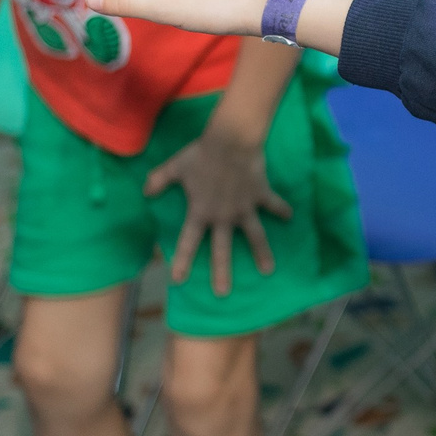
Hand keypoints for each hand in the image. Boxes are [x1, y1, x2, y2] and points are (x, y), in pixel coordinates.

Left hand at [145, 127, 291, 296]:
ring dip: (261, 254)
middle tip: (223, 294)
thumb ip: (159, 180)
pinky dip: (282, 209)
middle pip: (221, 250)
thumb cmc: (201, 155)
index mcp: (200, 212)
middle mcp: (223, 217)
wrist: (231, 141)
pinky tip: (290, 216)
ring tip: (267, 270)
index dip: (181, 261)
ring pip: (255, 237)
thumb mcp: (175, 167)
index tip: (178, 280)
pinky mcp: (261, 195)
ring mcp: (244, 209)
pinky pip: (273, 205)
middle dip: (221, 273)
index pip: (188, 242)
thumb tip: (145, 192)